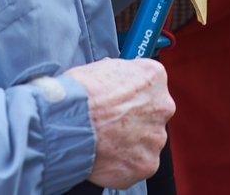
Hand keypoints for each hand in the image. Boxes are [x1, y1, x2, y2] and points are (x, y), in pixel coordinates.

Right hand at [65, 57, 173, 189]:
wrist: (68, 123)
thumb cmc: (80, 93)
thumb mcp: (103, 66)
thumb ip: (121, 75)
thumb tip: (117, 83)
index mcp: (154, 76)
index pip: (151, 84)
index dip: (133, 93)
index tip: (123, 99)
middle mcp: (162, 106)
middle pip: (153, 113)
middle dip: (136, 118)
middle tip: (113, 121)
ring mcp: (156, 137)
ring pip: (148, 140)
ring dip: (131, 141)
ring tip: (106, 139)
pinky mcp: (147, 163)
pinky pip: (139, 163)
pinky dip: (125, 162)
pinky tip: (107, 154)